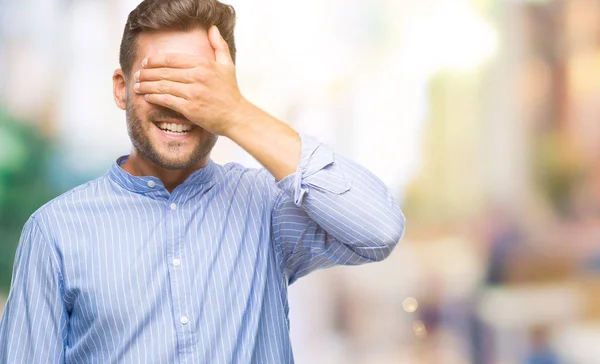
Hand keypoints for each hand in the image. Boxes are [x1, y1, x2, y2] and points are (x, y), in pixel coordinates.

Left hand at [133, 26, 250, 135]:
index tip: (146, 62)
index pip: (172, 59)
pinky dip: (154, 97)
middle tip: (137, 74)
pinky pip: (166, 100)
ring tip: (137, 85)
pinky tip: (147, 96)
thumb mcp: (227, 65)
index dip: (155, 60)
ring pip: (162, 85)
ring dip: (146, 85)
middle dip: (146, 73)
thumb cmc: (231, 92)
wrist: (236, 116)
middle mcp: (197, 77)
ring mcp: (193, 93)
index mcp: (203, 65)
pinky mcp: (190, 108)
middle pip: (164, 72)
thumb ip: (219, 45)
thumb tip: (212, 28)